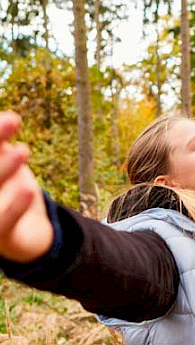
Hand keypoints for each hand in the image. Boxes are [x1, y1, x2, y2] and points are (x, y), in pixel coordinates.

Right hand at [0, 111, 53, 261]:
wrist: (28, 228)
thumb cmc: (9, 187)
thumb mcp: (4, 161)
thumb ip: (0, 141)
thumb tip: (10, 117)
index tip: (10, 118)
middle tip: (12, 119)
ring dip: (4, 170)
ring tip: (24, 150)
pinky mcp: (0, 240)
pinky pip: (3, 225)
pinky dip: (15, 208)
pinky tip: (29, 190)